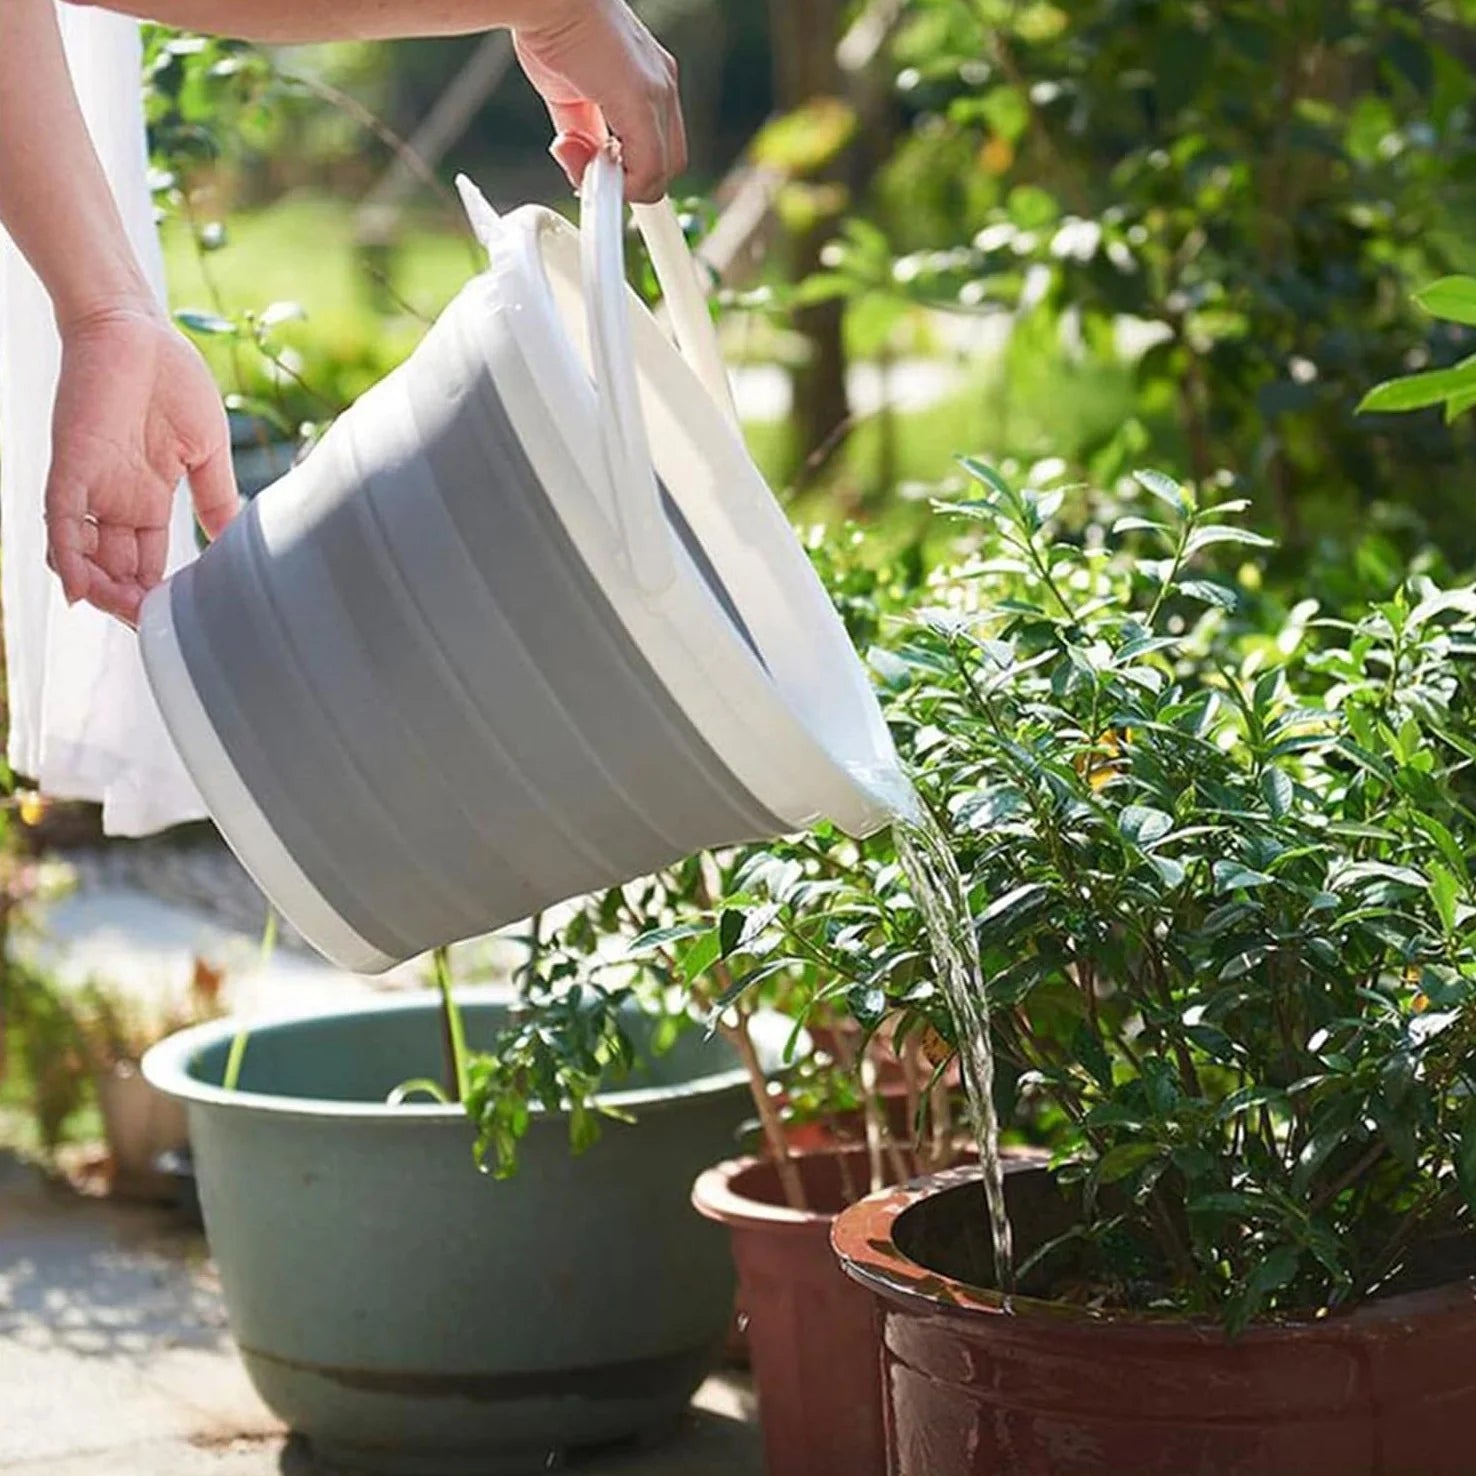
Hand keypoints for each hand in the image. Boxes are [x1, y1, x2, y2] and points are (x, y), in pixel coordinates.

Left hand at [46, 303, 238, 626]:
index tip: (182, 621)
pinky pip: (60, 524)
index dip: (158, 595)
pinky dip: (68, 559)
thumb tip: (236, 542)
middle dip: (131, 603)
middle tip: (153, 627)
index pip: (148, 562)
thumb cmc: (172, 379)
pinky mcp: (70, 466)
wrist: (134, 327)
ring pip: (84, 557)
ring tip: (128, 614)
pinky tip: (82, 591)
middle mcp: (116, 500)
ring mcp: (91, 485)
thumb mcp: (207, 450)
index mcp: (150, 498)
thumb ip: (217, 498)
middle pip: (116, 569)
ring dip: (102, 592)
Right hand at [514, 0, 685, 202]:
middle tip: (588, 174)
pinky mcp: (642, 101)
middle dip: (628, 182)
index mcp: (649, 79)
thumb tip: (584, 162)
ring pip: (659, 173)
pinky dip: (621, 185)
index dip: (631, 172)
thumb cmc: (550, 30)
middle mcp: (662, 85)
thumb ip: (583, 132)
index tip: (599, 176)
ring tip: (582, 166)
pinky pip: (647, 170)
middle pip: (667, 166)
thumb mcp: (568, 95)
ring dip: (620, 185)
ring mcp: (657, 92)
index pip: (658, 147)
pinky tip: (588, 168)